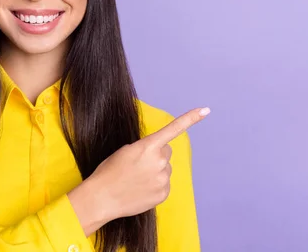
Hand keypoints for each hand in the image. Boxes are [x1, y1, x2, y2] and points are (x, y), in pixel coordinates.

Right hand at [88, 107, 209, 220]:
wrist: (102, 198)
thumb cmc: (109, 171)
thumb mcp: (125, 151)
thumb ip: (145, 149)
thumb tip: (158, 156)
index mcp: (148, 146)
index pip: (173, 129)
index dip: (190, 118)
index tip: (206, 110)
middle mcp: (159, 161)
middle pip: (166, 152)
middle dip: (156, 155)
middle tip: (138, 164)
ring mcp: (163, 179)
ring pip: (165, 168)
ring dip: (155, 171)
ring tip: (136, 179)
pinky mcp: (164, 193)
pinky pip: (164, 183)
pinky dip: (155, 185)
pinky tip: (140, 188)